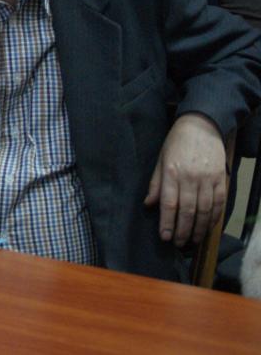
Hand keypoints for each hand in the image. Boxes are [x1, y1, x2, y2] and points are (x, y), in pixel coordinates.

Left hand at [145, 112, 227, 246]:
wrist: (201, 126)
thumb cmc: (176, 143)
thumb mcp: (160, 160)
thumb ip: (156, 184)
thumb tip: (148, 204)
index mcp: (172, 173)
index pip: (169, 204)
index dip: (167, 223)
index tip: (164, 237)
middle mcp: (190, 178)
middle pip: (188, 211)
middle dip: (183, 230)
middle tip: (178, 243)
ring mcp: (208, 179)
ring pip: (205, 210)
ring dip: (199, 229)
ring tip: (193, 240)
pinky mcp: (221, 179)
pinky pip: (219, 203)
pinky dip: (214, 217)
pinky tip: (208, 226)